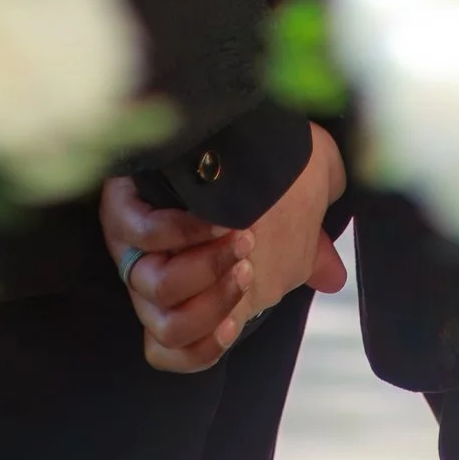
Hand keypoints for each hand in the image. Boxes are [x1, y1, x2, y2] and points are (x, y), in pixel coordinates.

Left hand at [100, 128, 347, 377]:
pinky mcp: (126, 201)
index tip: (238, 323)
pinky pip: (140, 234)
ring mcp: (137, 240)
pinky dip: (175, 231)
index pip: (178, 348)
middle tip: (247, 265)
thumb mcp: (299, 213)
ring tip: (235, 236)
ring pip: (154, 289)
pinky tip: (207, 215)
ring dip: (201, 268)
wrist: (243, 110)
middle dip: (212, 303)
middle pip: (168, 327)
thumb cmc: (272, 164)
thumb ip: (311, 251)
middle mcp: (159, 271)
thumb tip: (332, 276)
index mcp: (192, 284)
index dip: (204, 347)